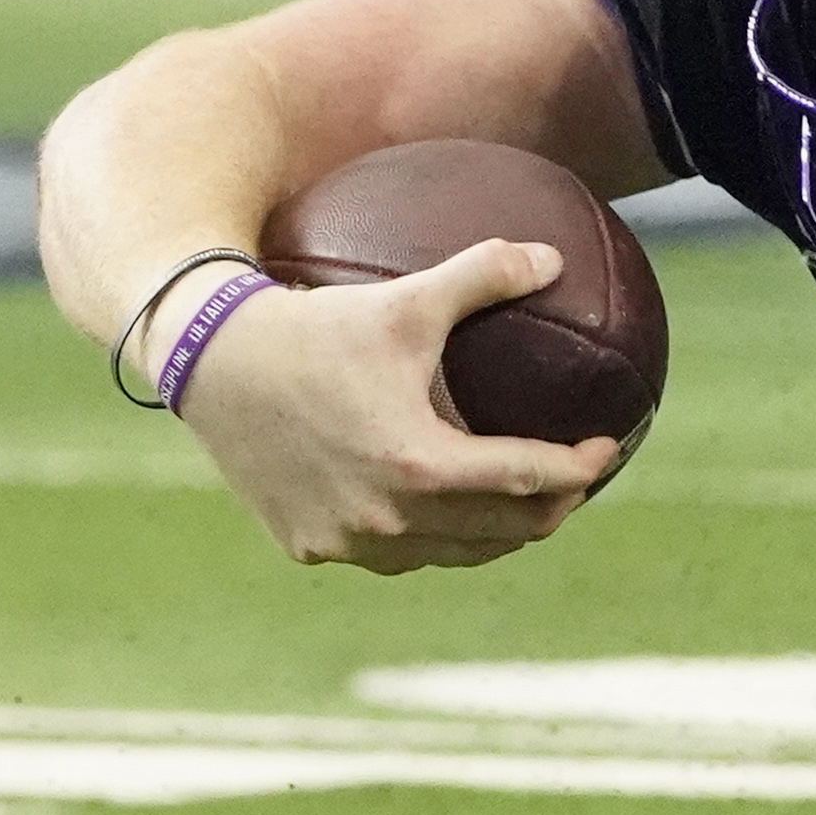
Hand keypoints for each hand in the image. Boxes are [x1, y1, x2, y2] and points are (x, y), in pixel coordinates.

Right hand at [170, 243, 623, 572]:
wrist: (211, 360)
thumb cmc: (315, 324)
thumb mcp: (406, 297)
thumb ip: (486, 275)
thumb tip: (555, 259)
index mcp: (420, 466)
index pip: (527, 480)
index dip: (578, 468)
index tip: (604, 448)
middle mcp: (387, 519)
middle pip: (500, 535)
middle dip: (550, 510)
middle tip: (572, 481)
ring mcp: (346, 544)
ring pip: (448, 555)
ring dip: (493, 533)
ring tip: (518, 502)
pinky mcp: (310, 549)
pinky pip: (390, 555)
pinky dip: (427, 538)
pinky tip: (440, 510)